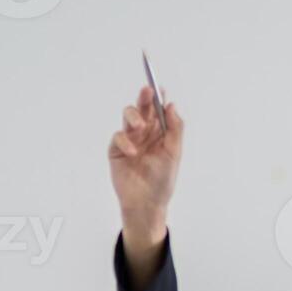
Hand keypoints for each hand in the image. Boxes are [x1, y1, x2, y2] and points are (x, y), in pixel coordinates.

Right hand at [107, 84, 181, 242]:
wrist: (147, 202)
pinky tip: (133, 153)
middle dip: (144, 98)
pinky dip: (125, 142)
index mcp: (161, 132)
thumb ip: (174, 129)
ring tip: (140, 126)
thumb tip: (171, 105)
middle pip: (143, 109)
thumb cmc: (162, 180)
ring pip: (128, 117)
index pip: (159, 110)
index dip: (158, 98)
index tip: (158, 87)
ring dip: (134, 117)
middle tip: (147, 91)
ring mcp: (130, 140)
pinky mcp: (117, 150)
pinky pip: (118, 137)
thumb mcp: (174, 154)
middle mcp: (145, 133)